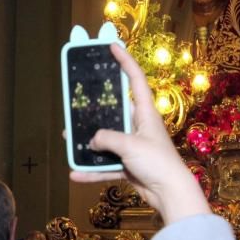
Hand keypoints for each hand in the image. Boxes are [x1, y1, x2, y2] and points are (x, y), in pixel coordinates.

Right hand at [69, 44, 210, 224]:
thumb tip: (91, 140)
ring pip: (106, 140)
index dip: (125, 61)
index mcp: (145, 113)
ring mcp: (133, 146)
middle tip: (75, 103)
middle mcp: (139, 126)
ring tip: (69, 139)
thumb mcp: (131, 145)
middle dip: (94, 110)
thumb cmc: (157, 162)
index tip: (112, 46)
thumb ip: (108, 138)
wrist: (170, 193)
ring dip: (89, 142)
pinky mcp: (129, 165)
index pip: (135, 79)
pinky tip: (75, 173)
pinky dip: (92, 171)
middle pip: (113, 112)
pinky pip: (106, 165)